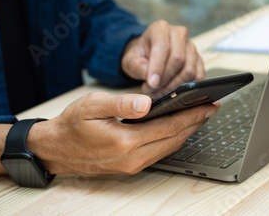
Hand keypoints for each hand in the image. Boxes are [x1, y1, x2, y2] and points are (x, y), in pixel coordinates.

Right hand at [27, 92, 217, 174]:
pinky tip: (180, 127)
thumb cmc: (72, 125)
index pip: (169, 127)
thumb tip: (147, 102)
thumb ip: (121, 103)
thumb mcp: (91, 106)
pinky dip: (174, 138)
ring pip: (170, 147)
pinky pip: (160, 152)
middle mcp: (133, 158)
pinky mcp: (131, 166)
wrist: (55, 149)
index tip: (208, 104)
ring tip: (200, 115)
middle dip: (196, 123)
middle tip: (212, 108)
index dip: (192, 115)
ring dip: (188, 131)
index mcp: (126, 142)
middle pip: (175, 139)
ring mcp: (133, 165)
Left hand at [121, 20, 204, 97]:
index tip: (151, 83)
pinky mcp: (198, 59)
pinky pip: (198, 75)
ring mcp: (191, 46)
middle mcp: (179, 33)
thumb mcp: (130, 60)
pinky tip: (172, 89)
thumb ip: (137, 67)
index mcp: (160, 28)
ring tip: (159, 91)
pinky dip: (186, 86)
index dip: (158, 67)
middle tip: (152, 90)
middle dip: (165, 79)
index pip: (163, 47)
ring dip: (174, 85)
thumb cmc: (140, 56)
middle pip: (178, 59)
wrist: (149, 54)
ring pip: (189, 69)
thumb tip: (152, 79)